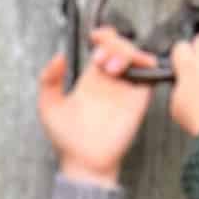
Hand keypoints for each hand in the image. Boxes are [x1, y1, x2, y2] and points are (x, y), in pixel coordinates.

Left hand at [39, 27, 156, 187]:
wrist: (84, 162)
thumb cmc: (67, 140)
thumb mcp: (48, 106)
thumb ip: (48, 79)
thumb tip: (60, 56)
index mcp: (92, 79)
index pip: (103, 47)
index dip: (102, 35)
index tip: (94, 37)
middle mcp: (111, 81)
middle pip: (121, 46)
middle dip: (112, 44)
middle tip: (99, 60)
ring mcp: (126, 89)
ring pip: (135, 56)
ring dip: (124, 52)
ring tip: (110, 68)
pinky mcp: (138, 100)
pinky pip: (149, 74)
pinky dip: (145, 64)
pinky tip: (130, 69)